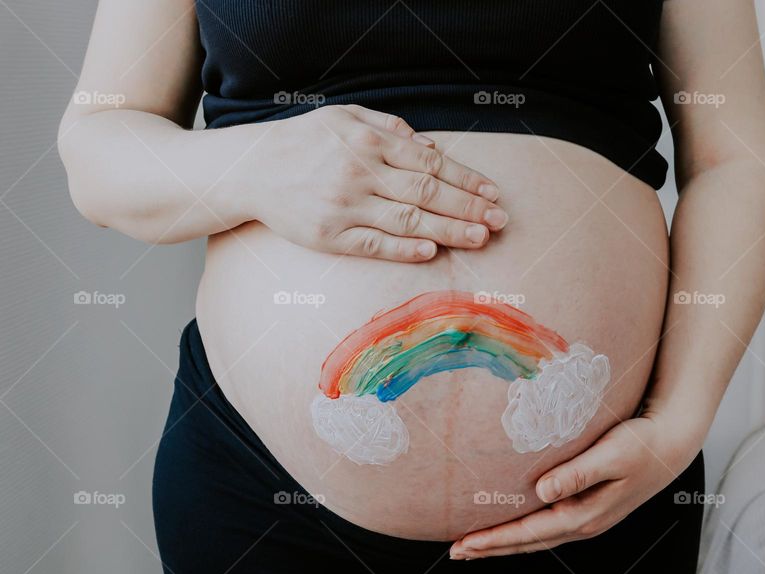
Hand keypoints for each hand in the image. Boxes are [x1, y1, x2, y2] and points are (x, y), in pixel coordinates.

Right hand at [240, 104, 507, 260]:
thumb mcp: (344, 117)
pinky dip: (404, 249)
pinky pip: (374, 244)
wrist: (250, 169)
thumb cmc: (303, 142)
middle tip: (500, 220)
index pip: (430, 162)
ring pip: (407, 220)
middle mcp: (360, 172)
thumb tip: (432, 146)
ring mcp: (345, 206)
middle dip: (468, 207)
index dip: (465, 179)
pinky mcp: (329, 235)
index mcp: (368, 141)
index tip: (492, 192)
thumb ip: (389, 127)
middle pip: (426, 192)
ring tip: (480, 237)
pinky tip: (431, 251)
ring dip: (448, 230)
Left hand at [449, 414, 702, 558]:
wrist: (670, 444)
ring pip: (535, 536)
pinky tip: (510, 525)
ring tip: (474, 543)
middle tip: (456, 551)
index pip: (530, 532)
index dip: (496, 539)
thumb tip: (542, 491)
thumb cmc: (641, 444)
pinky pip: (545, 525)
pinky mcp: (586, 505)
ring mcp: (585, 516)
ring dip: (504, 541)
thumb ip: (577, 473)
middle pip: (528, 542)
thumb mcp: (611, 454)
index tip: (465, 543)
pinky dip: (522, 529)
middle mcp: (583, 522)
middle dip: (491, 547)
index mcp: (585, 514)